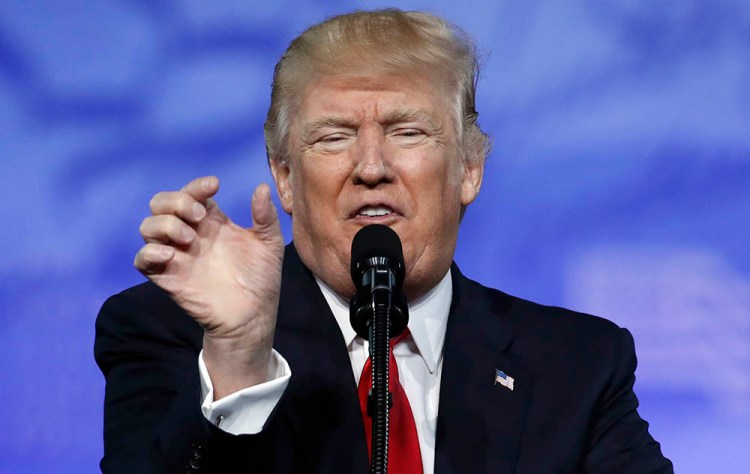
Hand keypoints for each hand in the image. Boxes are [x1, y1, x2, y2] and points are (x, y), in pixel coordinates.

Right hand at [134, 176, 284, 396]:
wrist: (253, 315)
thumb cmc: (261, 278)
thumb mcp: (270, 243)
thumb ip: (265, 216)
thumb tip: (262, 187)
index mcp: (212, 221)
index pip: (192, 193)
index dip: (197, 186)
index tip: (214, 186)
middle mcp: (190, 234)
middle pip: (161, 203)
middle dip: (175, 201)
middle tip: (198, 215)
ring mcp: (176, 255)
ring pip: (148, 227)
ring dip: (164, 224)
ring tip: (189, 238)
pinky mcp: (167, 277)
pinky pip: (141, 260)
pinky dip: (149, 252)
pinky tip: (170, 254)